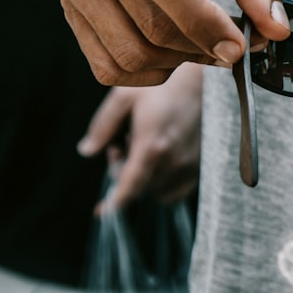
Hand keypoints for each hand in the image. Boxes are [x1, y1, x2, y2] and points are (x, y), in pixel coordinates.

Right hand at [52, 0, 289, 85]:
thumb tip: (274, 26)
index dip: (202, 20)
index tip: (238, 46)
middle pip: (151, 25)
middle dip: (205, 47)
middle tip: (236, 42)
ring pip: (132, 53)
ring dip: (181, 62)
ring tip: (204, 40)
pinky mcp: (68, 4)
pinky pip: (110, 67)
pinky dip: (151, 73)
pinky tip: (171, 49)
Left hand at [78, 62, 202, 212]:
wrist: (205, 80)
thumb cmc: (163, 83)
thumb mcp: (124, 97)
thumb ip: (102, 126)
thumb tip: (87, 151)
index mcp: (151, 146)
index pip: (129, 187)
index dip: (115, 203)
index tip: (103, 213)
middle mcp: (173, 161)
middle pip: (140, 189)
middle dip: (123, 175)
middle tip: (120, 145)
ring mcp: (190, 165)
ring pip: (158, 190)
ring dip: (144, 178)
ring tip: (142, 148)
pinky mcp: (201, 164)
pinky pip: (177, 189)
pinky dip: (163, 181)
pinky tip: (160, 157)